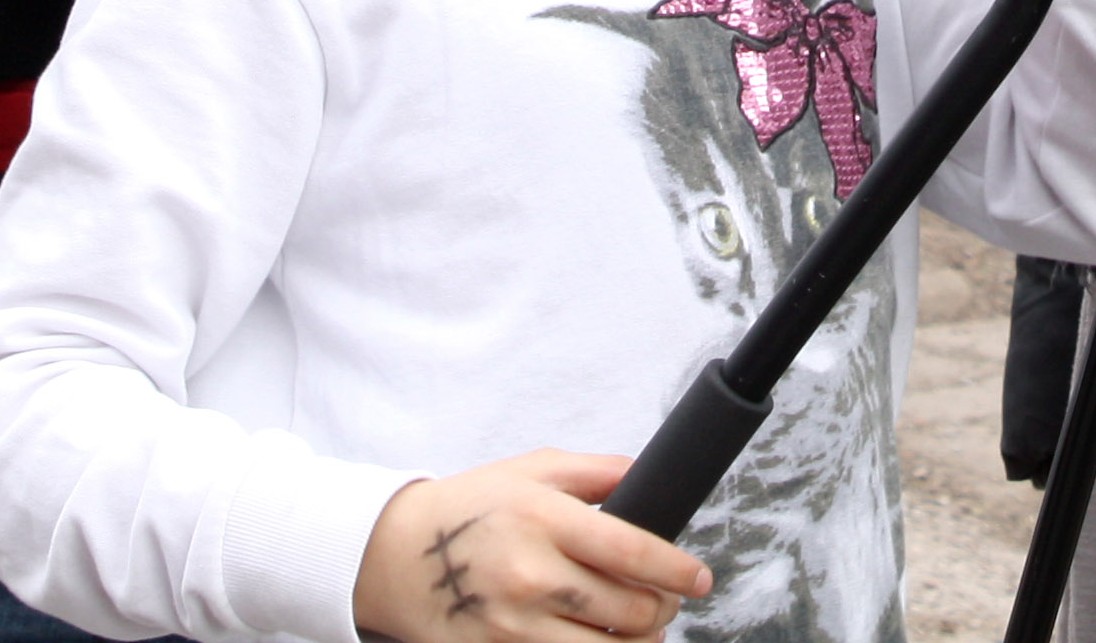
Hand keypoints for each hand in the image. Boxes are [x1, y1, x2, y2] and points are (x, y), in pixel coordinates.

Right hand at [351, 453, 706, 642]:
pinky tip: (600, 640)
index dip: (678, 570)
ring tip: (640, 626)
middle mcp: (530, 574)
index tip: (701, 578)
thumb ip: (595, 472)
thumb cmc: (469, 508)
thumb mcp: (530, 470)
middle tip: (666, 599)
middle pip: (630, 610)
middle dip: (663, 608)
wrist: (393, 555)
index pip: (631, 551)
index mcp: (542, 518)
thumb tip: (648, 475)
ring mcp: (514, 625)